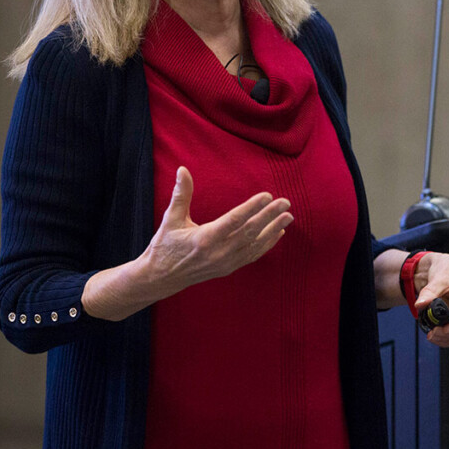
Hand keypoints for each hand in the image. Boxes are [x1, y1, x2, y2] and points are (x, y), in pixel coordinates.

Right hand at [142, 166, 293, 294]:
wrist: (160, 278)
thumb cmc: (165, 246)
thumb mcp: (171, 219)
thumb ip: (181, 195)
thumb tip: (182, 170)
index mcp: (205, 238)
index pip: (234, 220)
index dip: (252, 207)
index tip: (267, 195)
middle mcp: (218, 252)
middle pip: (250, 232)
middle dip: (269, 216)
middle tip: (286, 203)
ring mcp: (225, 263)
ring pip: (254, 245)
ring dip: (273, 230)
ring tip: (288, 217)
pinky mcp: (228, 268)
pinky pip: (252, 255)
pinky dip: (266, 244)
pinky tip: (278, 233)